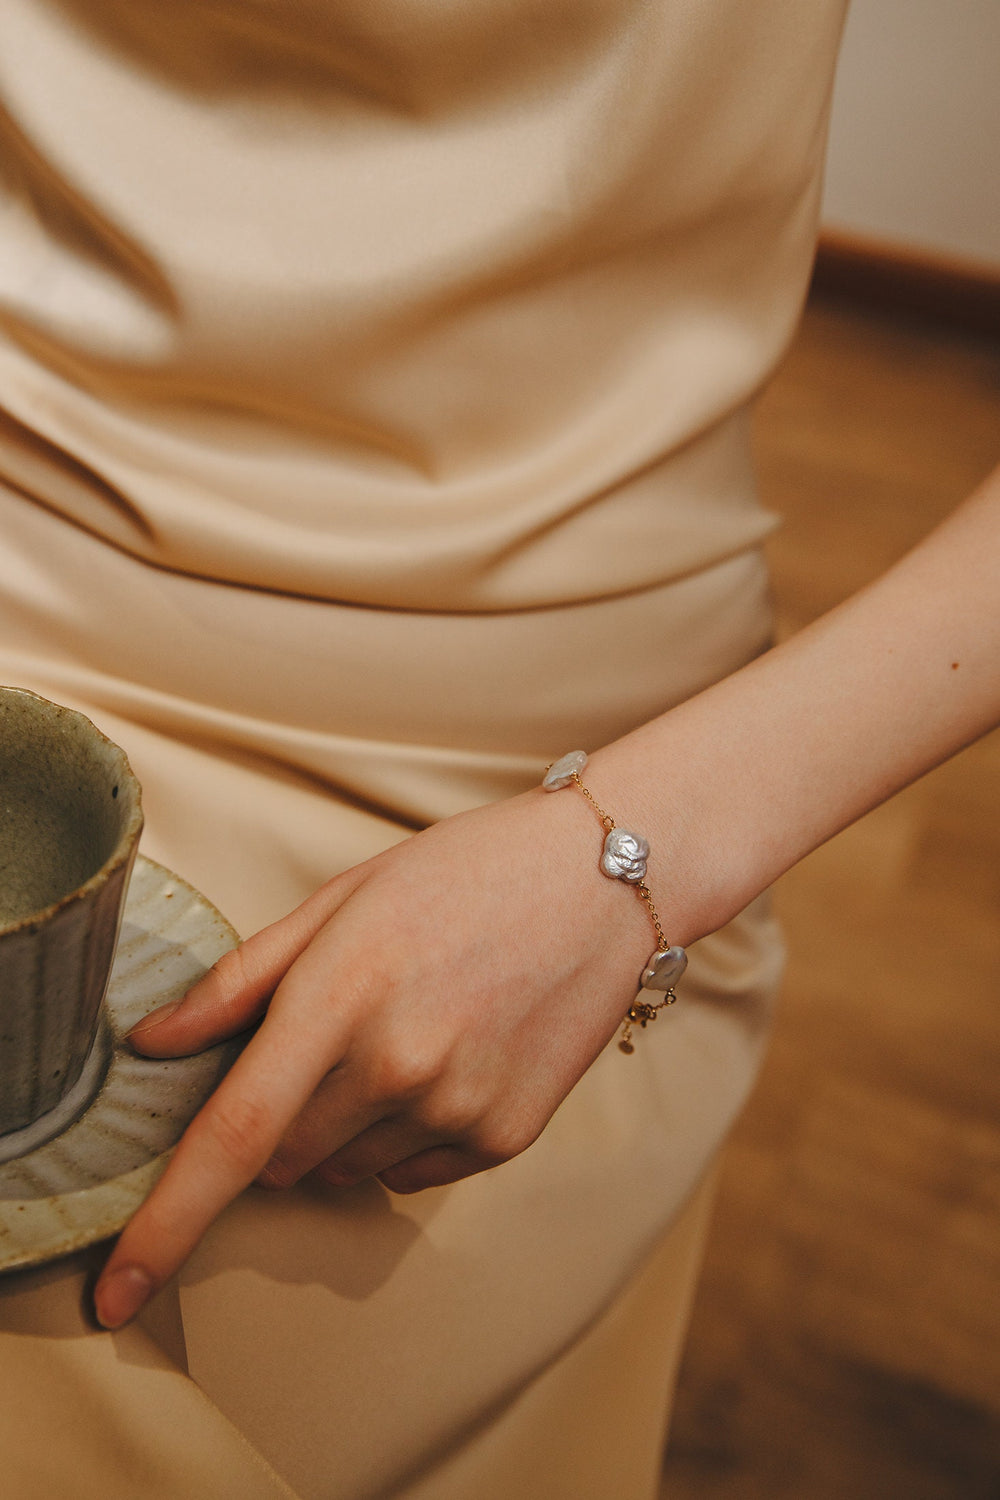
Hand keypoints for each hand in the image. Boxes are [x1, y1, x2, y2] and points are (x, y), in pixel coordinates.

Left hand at [93, 784, 657, 1327]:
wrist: (601, 879)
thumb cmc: (462, 872)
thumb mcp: (344, 899)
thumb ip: (242, 977)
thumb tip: (154, 1042)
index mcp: (342, 997)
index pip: (234, 1134)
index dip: (163, 1224)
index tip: (115, 1292)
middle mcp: (399, 1066)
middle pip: (283, 1160)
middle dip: (278, 1119)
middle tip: (324, 1041)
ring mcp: (459, 1108)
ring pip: (346, 1170)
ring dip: (344, 1127)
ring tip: (402, 1033)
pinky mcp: (506, 1137)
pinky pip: (412, 1172)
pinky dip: (406, 1134)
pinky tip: (448, 1058)